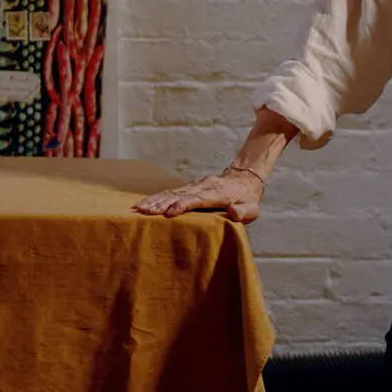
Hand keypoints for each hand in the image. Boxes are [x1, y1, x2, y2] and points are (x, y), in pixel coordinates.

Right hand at [132, 166, 264, 221]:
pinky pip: (171, 192)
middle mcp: (203, 186)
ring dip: (155, 200)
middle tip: (144, 211)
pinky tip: (144, 203)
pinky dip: (156, 198)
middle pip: (179, 194)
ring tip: (138, 208)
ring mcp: (195, 185)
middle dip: (161, 203)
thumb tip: (234, 213)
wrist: (243, 179)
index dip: (183, 205)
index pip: (197, 199)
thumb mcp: (252, 208)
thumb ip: (244, 212)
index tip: (169, 213)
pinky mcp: (189, 187)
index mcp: (217, 193)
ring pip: (172, 192)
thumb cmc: (247, 199)